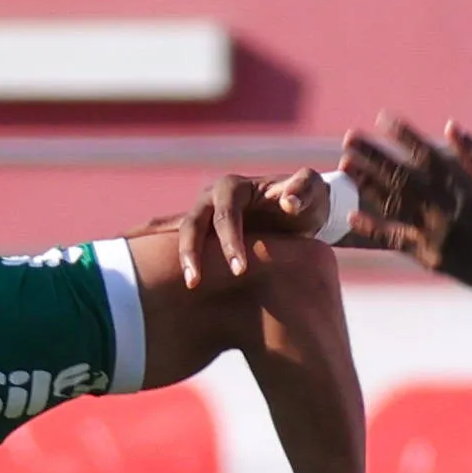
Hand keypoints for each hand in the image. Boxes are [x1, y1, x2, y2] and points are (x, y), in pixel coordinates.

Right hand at [175, 169, 328, 292]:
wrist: (298, 212)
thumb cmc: (305, 200)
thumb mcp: (313, 190)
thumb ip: (304, 190)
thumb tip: (289, 202)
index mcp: (233, 186)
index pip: (226, 214)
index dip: (230, 241)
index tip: (239, 271)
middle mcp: (212, 198)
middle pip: (194, 223)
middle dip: (193, 251)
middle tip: (196, 282)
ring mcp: (204, 215)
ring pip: (183, 233)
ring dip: (183, 259)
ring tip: (190, 285)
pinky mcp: (203, 233)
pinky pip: (178, 240)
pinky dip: (169, 251)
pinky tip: (158, 269)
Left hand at [340, 113, 471, 294]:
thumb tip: (450, 126)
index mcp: (463, 186)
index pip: (426, 153)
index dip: (403, 134)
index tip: (382, 118)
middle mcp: (444, 207)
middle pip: (401, 175)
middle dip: (374, 154)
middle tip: (350, 137)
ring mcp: (433, 232)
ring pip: (393, 203)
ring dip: (367, 183)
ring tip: (347, 165)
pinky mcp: (428, 256)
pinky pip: (395, 241)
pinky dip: (373, 229)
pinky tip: (352, 216)